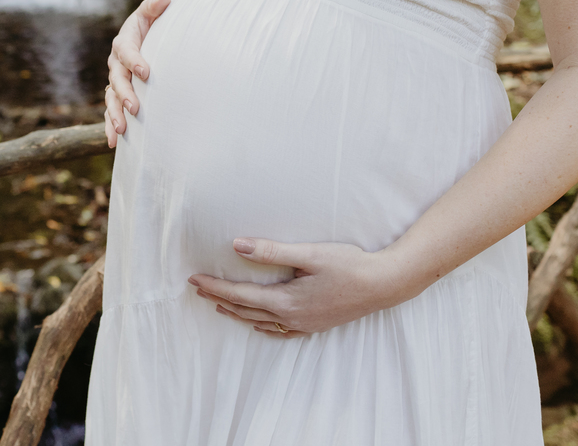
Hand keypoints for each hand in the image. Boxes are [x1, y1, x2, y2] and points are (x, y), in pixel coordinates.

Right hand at [104, 0, 170, 147]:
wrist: (143, 38)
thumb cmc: (150, 26)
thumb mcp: (151, 14)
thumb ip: (155, 7)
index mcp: (124, 42)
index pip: (127, 52)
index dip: (135, 61)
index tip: (146, 72)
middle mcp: (116, 63)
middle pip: (117, 80)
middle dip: (125, 94)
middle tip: (136, 108)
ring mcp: (115, 80)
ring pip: (111, 99)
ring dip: (115, 115)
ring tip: (122, 130)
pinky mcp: (117, 95)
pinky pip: (110, 111)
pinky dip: (110, 126)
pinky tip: (114, 142)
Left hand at [187, 238, 408, 336]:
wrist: (384, 284)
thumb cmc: (349, 265)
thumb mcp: (309, 254)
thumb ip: (271, 251)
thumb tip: (237, 245)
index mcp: (286, 301)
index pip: (240, 296)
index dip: (215, 287)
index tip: (194, 279)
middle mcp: (291, 318)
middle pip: (245, 310)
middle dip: (219, 299)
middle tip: (198, 288)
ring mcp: (304, 325)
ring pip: (260, 322)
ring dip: (237, 313)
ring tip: (219, 305)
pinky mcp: (316, 325)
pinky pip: (281, 331)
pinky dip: (263, 326)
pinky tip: (259, 323)